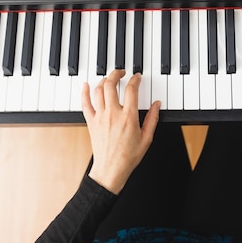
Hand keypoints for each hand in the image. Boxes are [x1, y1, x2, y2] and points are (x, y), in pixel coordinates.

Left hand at [81, 70, 160, 193]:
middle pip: (110, 84)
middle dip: (116, 74)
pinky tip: (86, 85)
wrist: (111, 170)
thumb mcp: (147, 138)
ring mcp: (100, 117)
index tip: (137, 77)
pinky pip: (85, 103)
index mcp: (128, 117)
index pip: (131, 90)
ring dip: (104, 80)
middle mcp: (113, 114)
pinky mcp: (91, 122)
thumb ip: (152, 119)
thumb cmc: (129, 157)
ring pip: (98, 90)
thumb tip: (157, 105)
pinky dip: (84, 92)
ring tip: (109, 79)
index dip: (135, 79)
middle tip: (121, 72)